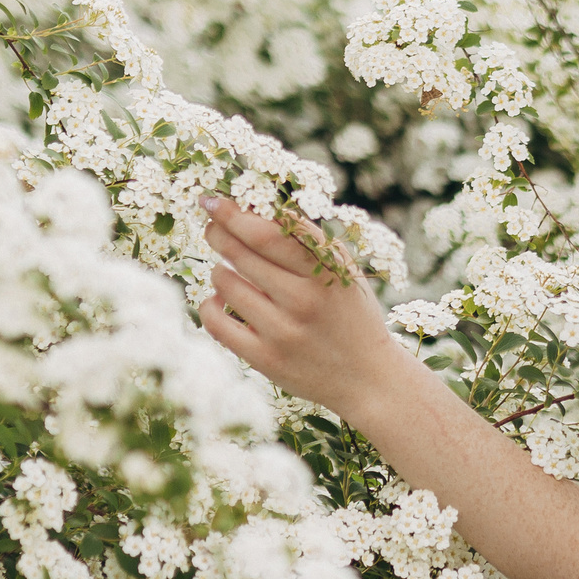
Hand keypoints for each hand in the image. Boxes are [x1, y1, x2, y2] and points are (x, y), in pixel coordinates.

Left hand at [196, 197, 412, 422]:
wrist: (369, 379)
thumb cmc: (351, 315)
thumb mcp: (344, 273)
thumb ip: (310, 241)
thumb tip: (258, 208)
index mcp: (327, 273)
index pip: (268, 234)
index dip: (234, 213)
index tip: (214, 200)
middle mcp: (304, 301)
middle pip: (240, 253)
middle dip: (218, 232)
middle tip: (213, 226)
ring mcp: (283, 332)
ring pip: (225, 283)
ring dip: (219, 269)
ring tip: (229, 270)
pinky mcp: (265, 360)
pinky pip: (216, 322)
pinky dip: (209, 305)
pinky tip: (220, 300)